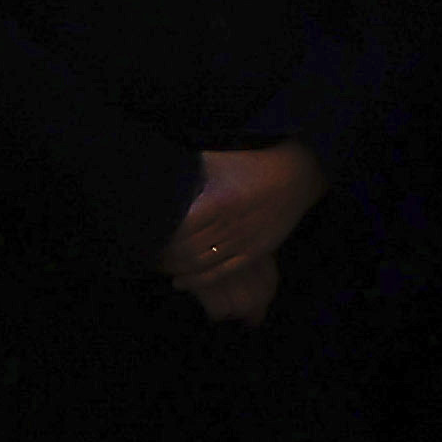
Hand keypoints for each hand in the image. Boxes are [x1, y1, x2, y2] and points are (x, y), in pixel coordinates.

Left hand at [162, 141, 319, 311]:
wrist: (299, 173)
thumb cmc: (253, 162)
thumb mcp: (216, 160)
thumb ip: (187, 170)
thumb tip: (152, 170)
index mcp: (218, 203)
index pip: (177, 230)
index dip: (157, 237)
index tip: (143, 237)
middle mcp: (231, 226)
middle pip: (185, 251)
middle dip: (162, 256)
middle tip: (145, 254)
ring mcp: (244, 241)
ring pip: (200, 265)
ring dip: (176, 268)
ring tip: (159, 265)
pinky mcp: (256, 251)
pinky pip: (222, 273)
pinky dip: (198, 280)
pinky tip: (180, 282)